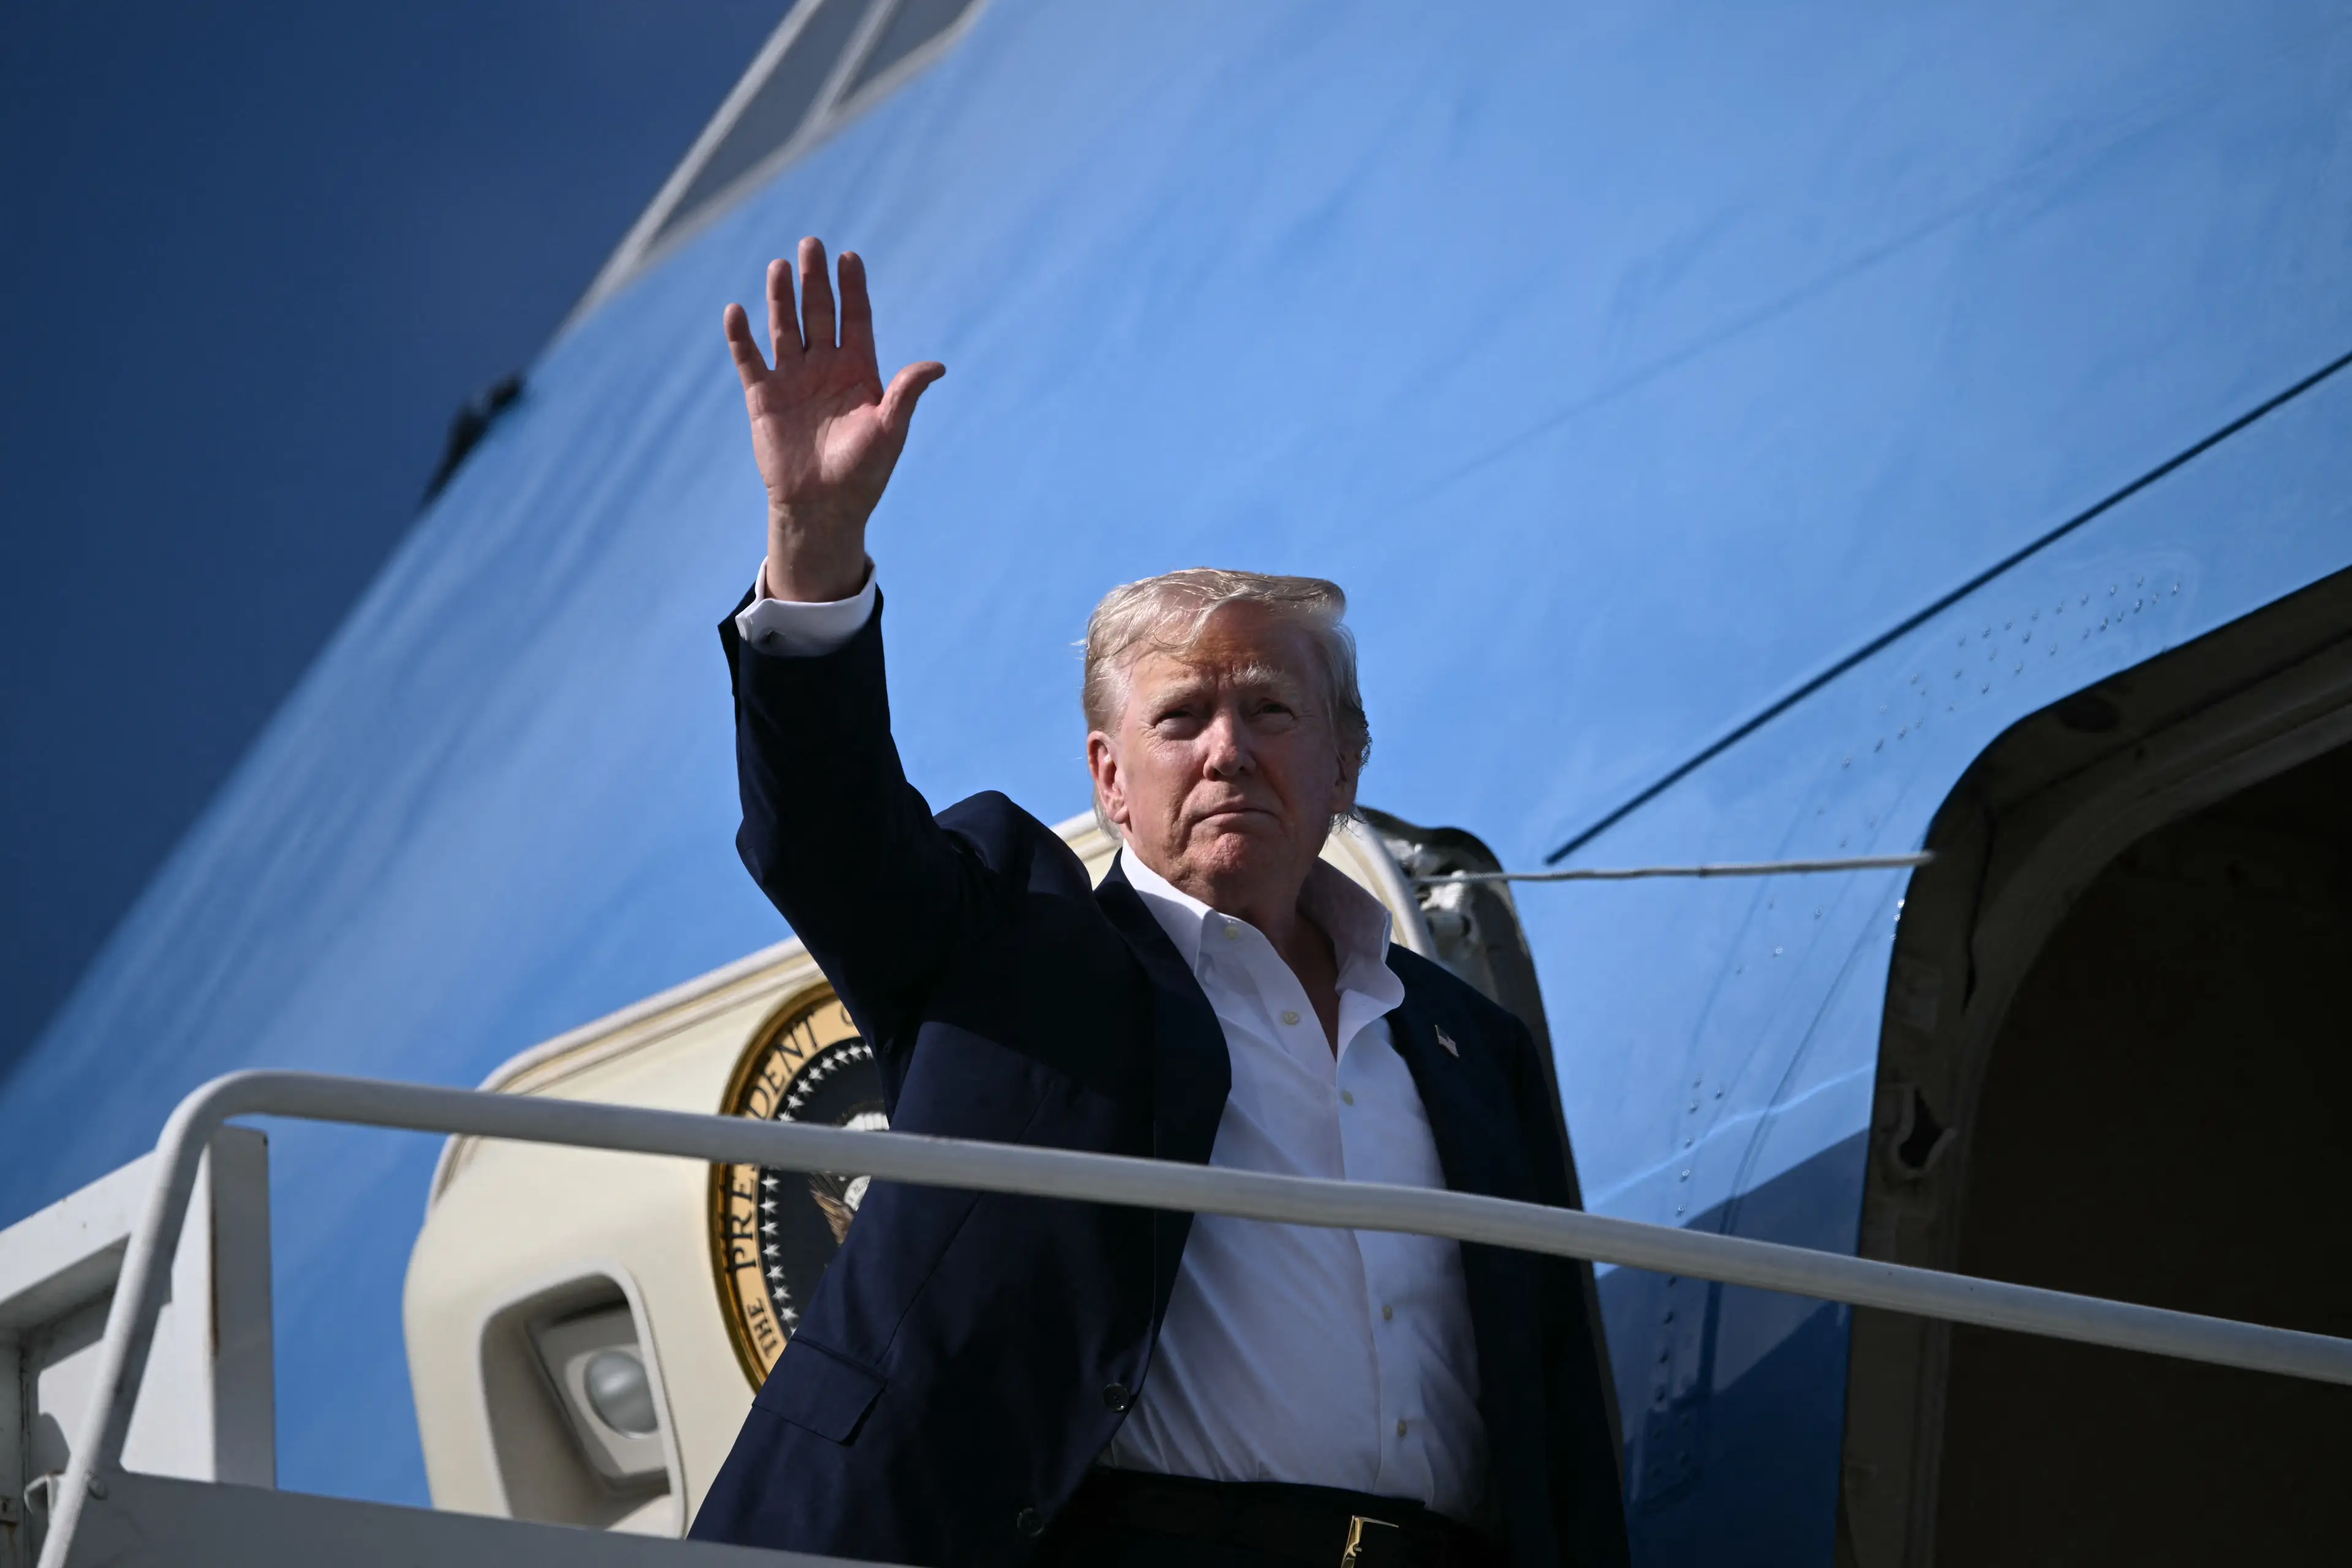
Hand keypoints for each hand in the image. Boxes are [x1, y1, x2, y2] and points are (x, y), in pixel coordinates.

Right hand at [724, 237, 944, 601]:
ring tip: (780, 266)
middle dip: (815, 281)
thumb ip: (907, 394)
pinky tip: (736, 311)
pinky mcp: (763, 398)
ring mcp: (793, 379)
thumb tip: (937, 366)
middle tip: (811, 244)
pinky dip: (741, 337)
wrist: (824, 508)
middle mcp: (825, 367)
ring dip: (781, 298)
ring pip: (785, 328)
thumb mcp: (890, 431)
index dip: (852, 289)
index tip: (850, 257)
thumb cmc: (864, 473)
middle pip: (820, 313)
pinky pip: (750, 360)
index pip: (856, 318)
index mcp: (859, 371)